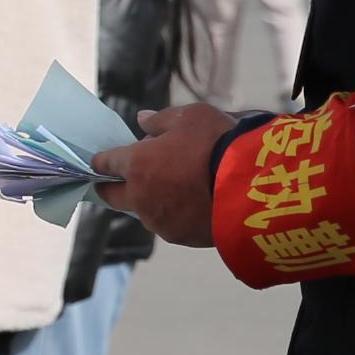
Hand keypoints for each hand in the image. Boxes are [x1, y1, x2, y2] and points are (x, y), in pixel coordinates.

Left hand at [96, 105, 233, 247]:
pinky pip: (170, 224)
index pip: (105, 163)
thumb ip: (161, 120)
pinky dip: (176, 215)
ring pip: (144, 211)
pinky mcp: (179, 237)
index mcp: (136, 164)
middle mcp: (139, 196)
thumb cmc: (219, 143)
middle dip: (113, 187)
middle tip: (122, 180)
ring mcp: (158, 220)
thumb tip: (141, 120)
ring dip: (151, 201)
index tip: (103, 161)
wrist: (252, 184)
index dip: (103, 161)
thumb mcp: (191, 117)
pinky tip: (194, 204)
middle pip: (113, 196)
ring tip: (175, 189)